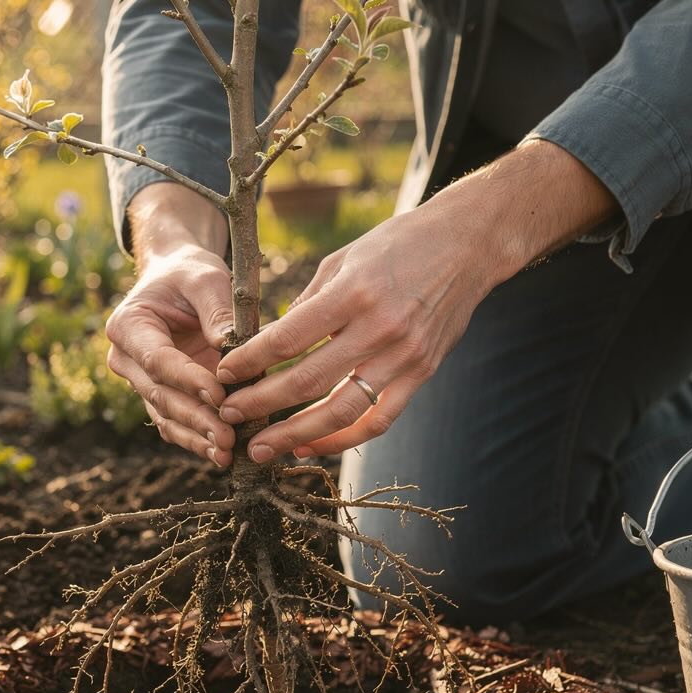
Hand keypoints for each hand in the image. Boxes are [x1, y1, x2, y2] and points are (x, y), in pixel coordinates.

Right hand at [105, 184, 235, 466]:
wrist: (178, 281)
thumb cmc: (190, 275)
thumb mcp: (206, 277)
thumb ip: (216, 309)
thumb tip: (230, 345)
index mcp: (128, 326)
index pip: (158, 359)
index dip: (187, 379)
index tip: (219, 393)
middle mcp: (126, 359)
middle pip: (161, 395)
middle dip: (195, 418)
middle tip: (228, 437)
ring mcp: (141, 383)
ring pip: (167, 417)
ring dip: (196, 438)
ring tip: (226, 454)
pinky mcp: (161, 398)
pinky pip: (176, 425)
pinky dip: (198, 441)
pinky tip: (222, 455)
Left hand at [216, 141, 613, 462]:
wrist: (468, 245)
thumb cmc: (398, 244)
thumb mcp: (344, 258)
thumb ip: (309, 302)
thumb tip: (271, 342)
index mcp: (352, 292)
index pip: (288, 338)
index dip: (250, 361)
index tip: (223, 375)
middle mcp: (379, 328)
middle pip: (308, 380)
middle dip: (262, 403)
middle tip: (229, 416)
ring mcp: (404, 356)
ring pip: (342, 411)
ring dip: (297, 434)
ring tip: (264, 448)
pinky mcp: (422, 373)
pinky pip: (379, 419)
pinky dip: (345, 439)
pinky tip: (313, 444)